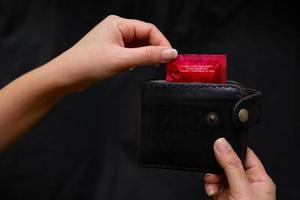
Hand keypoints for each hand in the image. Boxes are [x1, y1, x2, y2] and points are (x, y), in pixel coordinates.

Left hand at [55, 15, 176, 90]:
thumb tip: (170, 53)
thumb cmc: (88, 63)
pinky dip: (137, 59)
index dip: (162, 42)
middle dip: (155, 49)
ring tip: (150, 65)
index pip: (149, 29)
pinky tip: (136, 66)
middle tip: (164, 63)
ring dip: (146, 55)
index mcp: (118, 23)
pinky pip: (131, 52)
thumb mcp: (122, 60)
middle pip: (145, 36)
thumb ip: (148, 56)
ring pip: (138, 45)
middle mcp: (117, 28)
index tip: (171, 56)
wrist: (67, 75)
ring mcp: (114, 40)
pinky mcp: (112, 50)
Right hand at [204, 138, 275, 199]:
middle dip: (217, 165)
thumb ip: (231, 166)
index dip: (232, 148)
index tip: (218, 143)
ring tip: (213, 183)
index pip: (245, 154)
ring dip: (211, 176)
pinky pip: (213, 183)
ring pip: (218, 173)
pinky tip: (211, 190)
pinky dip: (209, 185)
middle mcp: (247, 183)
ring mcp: (234, 190)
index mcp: (260, 179)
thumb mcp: (241, 188)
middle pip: (228, 163)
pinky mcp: (223, 196)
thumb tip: (221, 143)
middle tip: (213, 168)